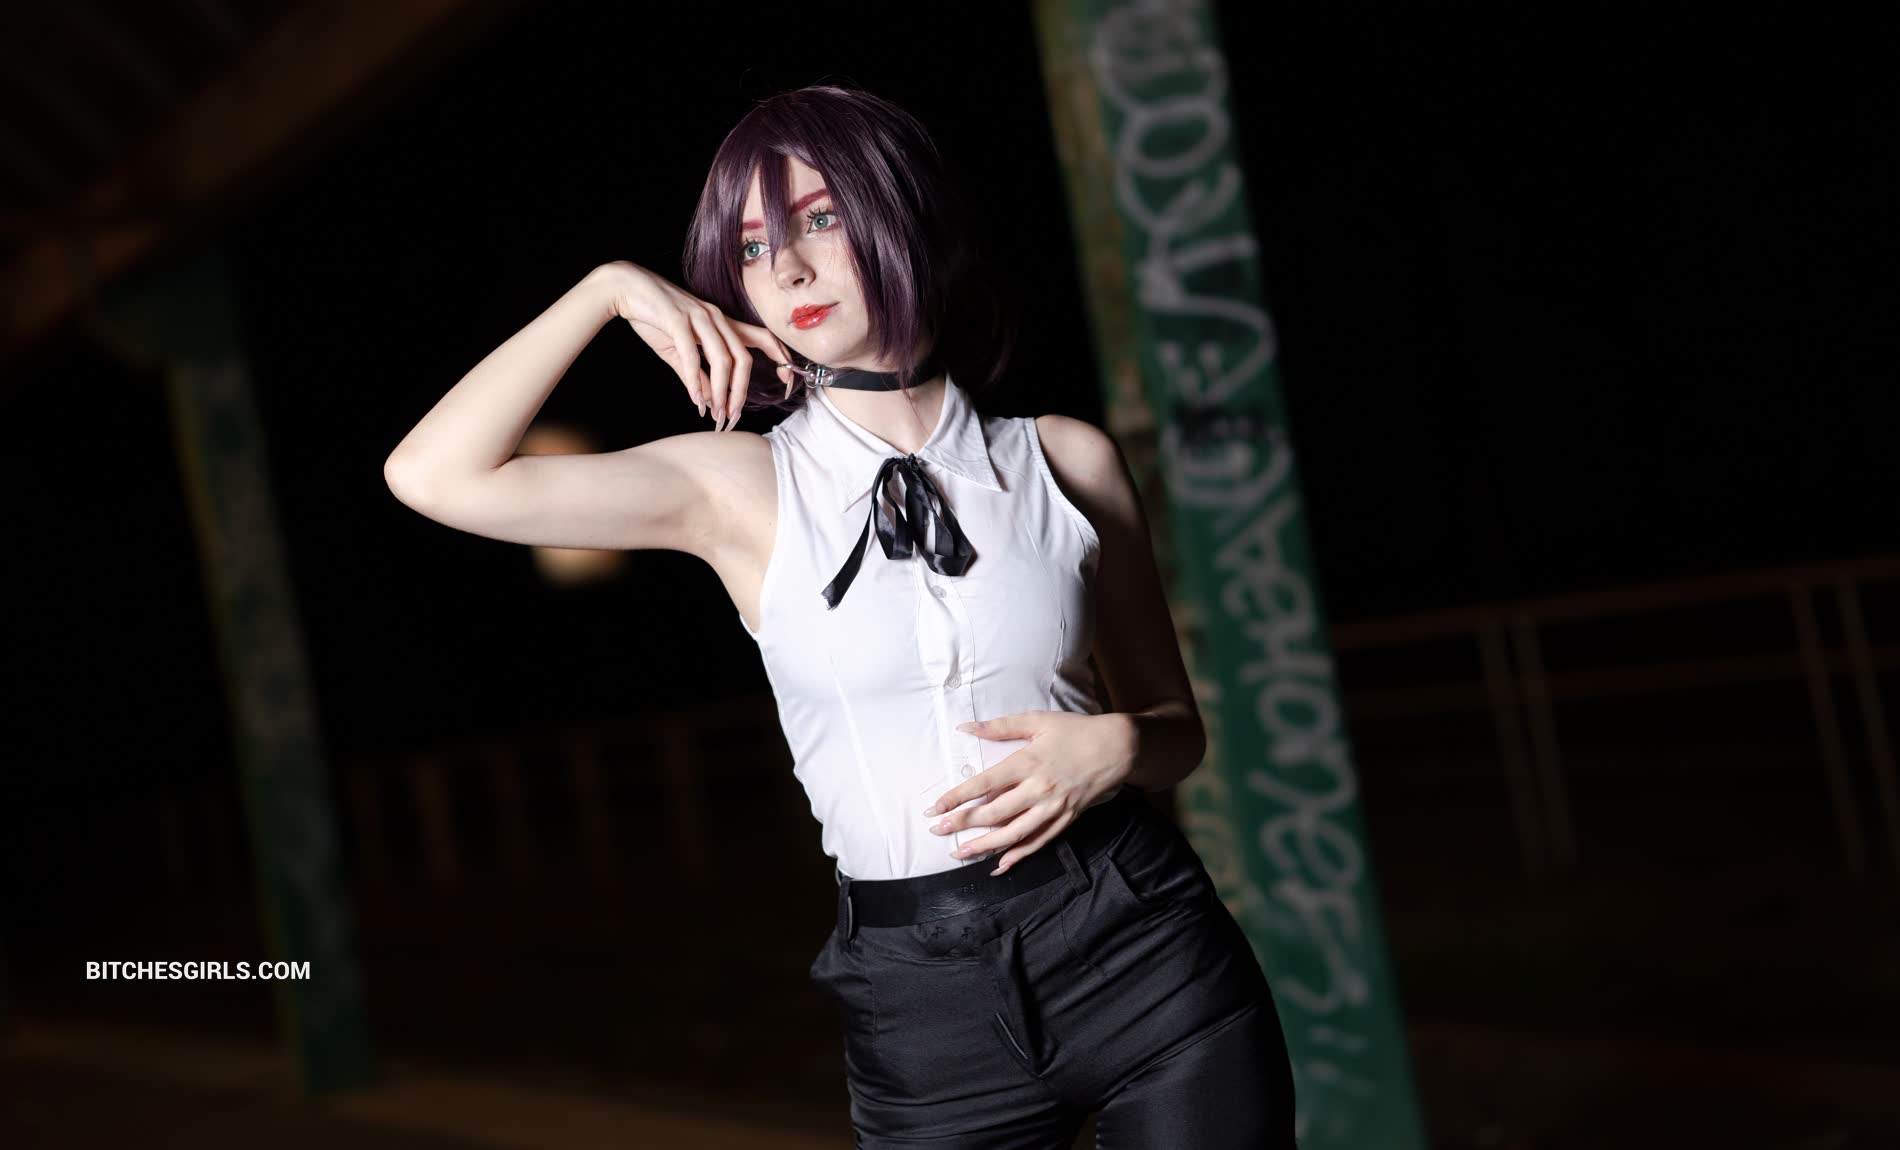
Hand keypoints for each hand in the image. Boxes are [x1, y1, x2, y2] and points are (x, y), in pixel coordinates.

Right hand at [595, 261, 794, 430]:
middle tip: (733, 416)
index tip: (788, 382)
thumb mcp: (678, 350)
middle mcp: (716, 317)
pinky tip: (695, 399)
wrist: (624, 288)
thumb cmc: (653, 318)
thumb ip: (696, 374)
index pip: (762, 338)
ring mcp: (699, 317)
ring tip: (716, 412)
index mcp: (722, 322)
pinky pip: (692, 355)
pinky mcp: (677, 319)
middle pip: (744, 359)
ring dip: (722, 391)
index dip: (781, 358)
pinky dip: (695, 380)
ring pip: (723, 359)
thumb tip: (709, 400)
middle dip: (741, 392)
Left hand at [923, 711, 1135, 875]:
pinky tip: (1000, 865)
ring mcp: (1053, 808)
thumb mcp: (1037, 721)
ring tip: (960, 854)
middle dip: (963, 824)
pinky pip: (1039, 842)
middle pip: (994, 813)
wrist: (1118, 748)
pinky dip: (1018, 856)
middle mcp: (1038, 789)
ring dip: (984, 846)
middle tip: (937, 832)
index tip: (935, 809)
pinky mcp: (1066, 819)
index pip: (983, 784)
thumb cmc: (1076, 731)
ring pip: (1014, 834)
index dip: (957, 798)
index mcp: (1028, 763)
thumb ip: (1000, 726)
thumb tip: (966, 727)